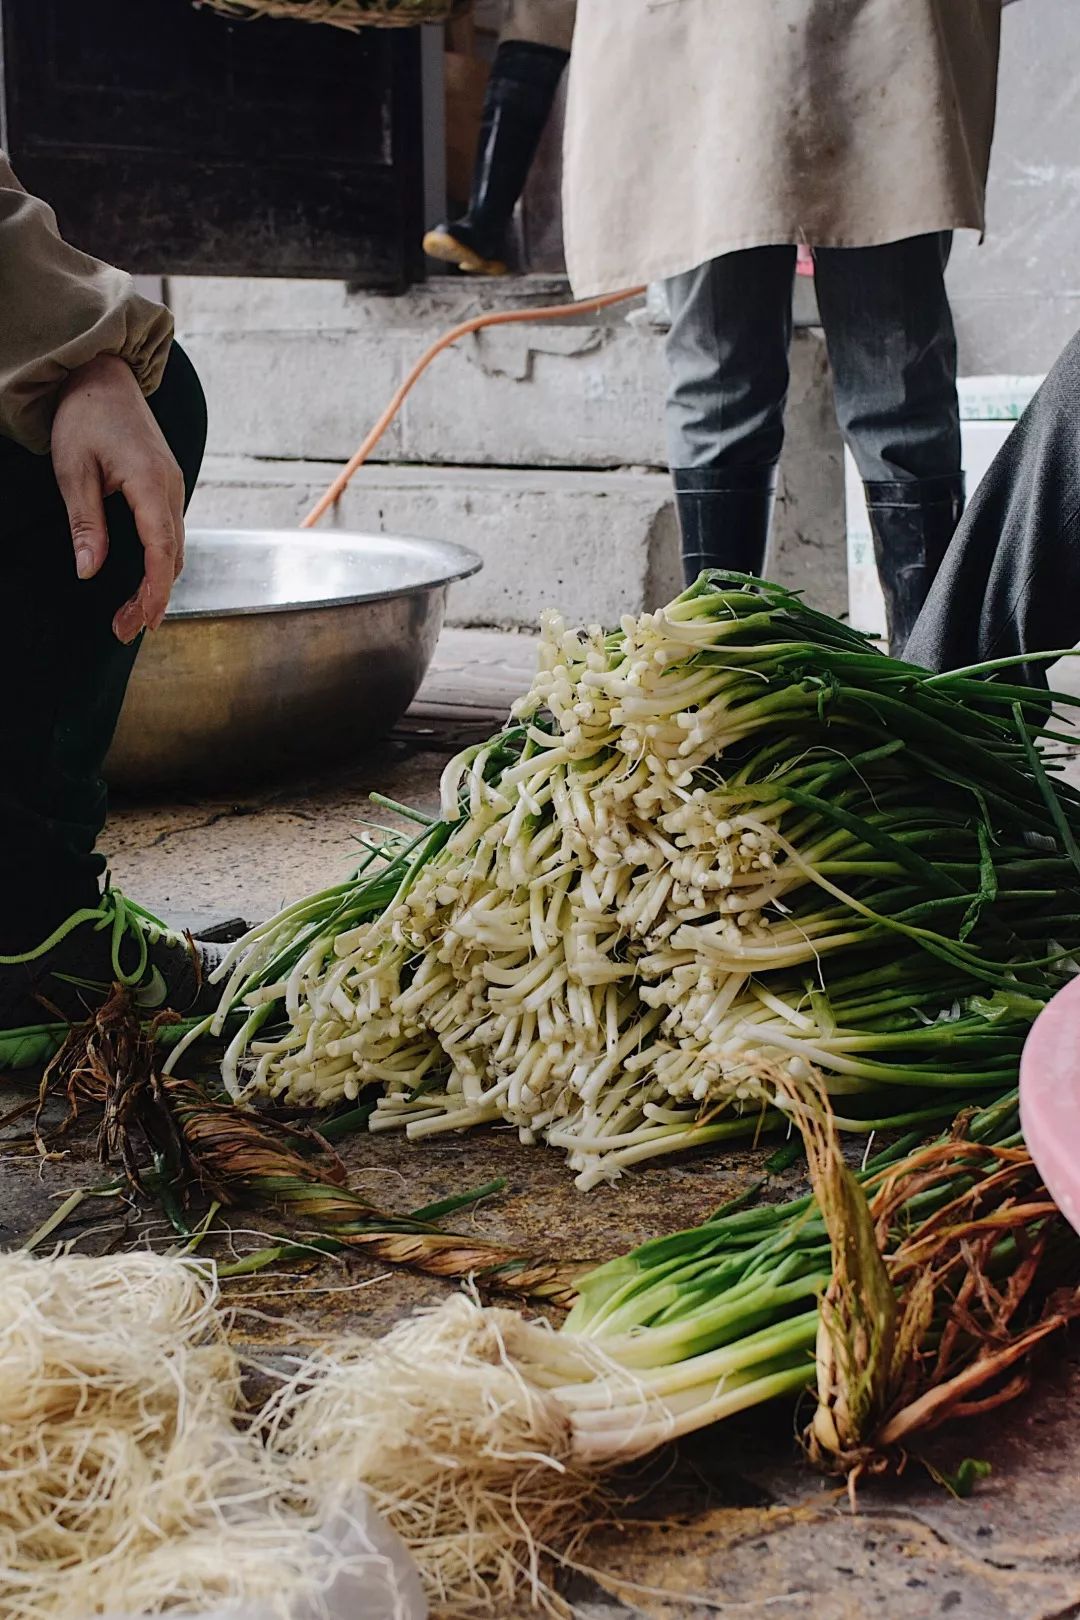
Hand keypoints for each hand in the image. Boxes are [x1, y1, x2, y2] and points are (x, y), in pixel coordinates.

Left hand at [51, 353, 184, 643]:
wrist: (103, 375)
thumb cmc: (84, 415)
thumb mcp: (72, 469)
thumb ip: (85, 522)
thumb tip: (89, 572)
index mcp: (148, 481)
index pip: (160, 549)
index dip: (154, 591)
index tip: (144, 622)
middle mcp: (170, 487)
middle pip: (173, 556)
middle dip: (153, 598)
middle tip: (125, 629)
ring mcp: (173, 486)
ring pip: (176, 548)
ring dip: (158, 584)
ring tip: (132, 613)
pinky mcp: (167, 486)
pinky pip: (171, 533)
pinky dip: (160, 562)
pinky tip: (143, 578)